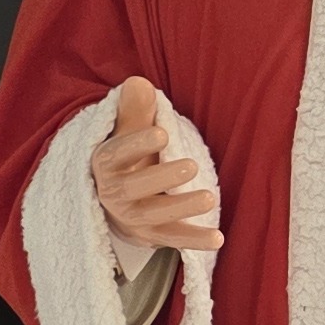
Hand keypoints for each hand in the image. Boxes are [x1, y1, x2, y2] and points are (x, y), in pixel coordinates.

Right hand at [93, 74, 220, 253]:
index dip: (138, 144)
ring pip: (155, 216)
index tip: (162, 133)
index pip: (118, 153)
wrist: (117, 196)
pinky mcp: (149, 236)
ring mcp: (131, 218)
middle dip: (162, 178)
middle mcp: (114, 193)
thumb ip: (134, 108)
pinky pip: (172, 240)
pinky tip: (218, 238)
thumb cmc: (129, 155)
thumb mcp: (128, 130)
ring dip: (182, 208)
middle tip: (191, 165)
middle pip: (135, 188)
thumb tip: (139, 84)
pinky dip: (194, 241)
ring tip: (210, 198)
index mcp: (107, 163)